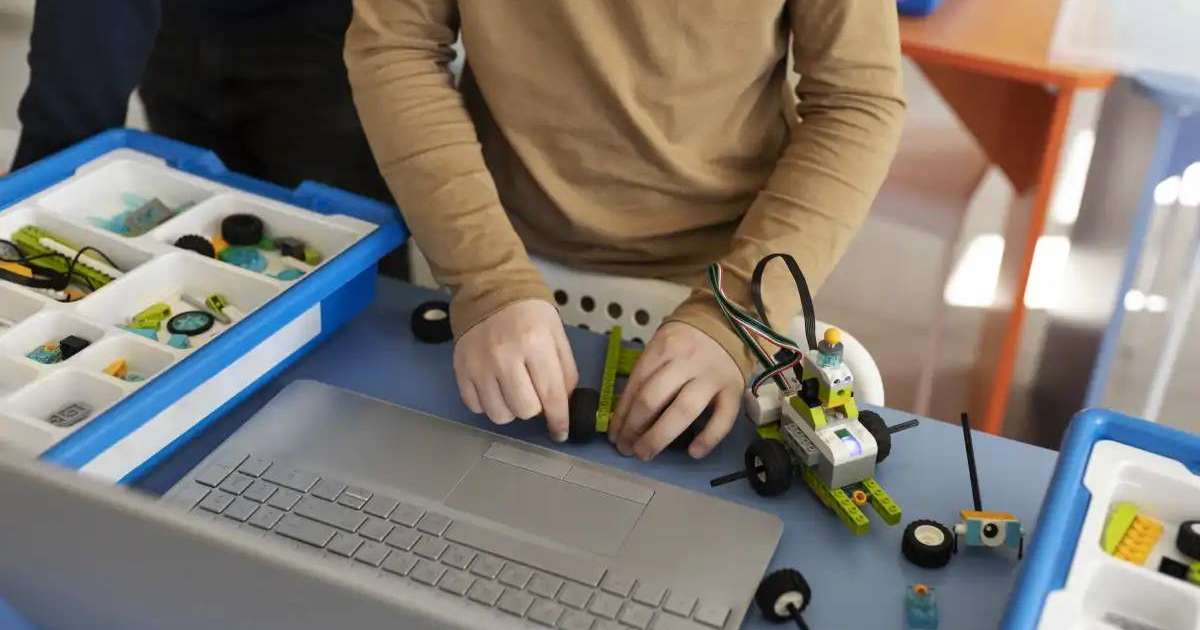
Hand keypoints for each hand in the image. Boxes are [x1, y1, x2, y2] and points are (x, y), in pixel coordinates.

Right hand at [453, 299, 578, 440]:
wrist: (487, 289)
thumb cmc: (528, 311)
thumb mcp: (556, 333)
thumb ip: (565, 369)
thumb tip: (564, 404)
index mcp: (535, 344)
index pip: (551, 395)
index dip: (559, 420)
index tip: (560, 432)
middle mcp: (504, 357)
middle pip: (525, 410)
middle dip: (535, 408)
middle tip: (534, 391)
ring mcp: (479, 365)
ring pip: (499, 414)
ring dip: (511, 409)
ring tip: (513, 389)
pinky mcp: (460, 370)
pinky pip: (476, 407)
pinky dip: (488, 403)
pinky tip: (494, 386)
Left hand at [609, 322, 742, 459]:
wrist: (729, 324)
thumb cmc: (688, 340)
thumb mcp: (662, 345)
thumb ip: (648, 372)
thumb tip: (626, 412)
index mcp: (662, 349)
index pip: (636, 386)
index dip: (621, 415)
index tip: (614, 436)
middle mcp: (685, 362)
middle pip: (653, 399)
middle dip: (634, 428)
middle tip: (626, 449)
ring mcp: (711, 376)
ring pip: (683, 410)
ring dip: (659, 436)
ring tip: (645, 454)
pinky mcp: (734, 390)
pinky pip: (723, 418)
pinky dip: (708, 438)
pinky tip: (693, 453)